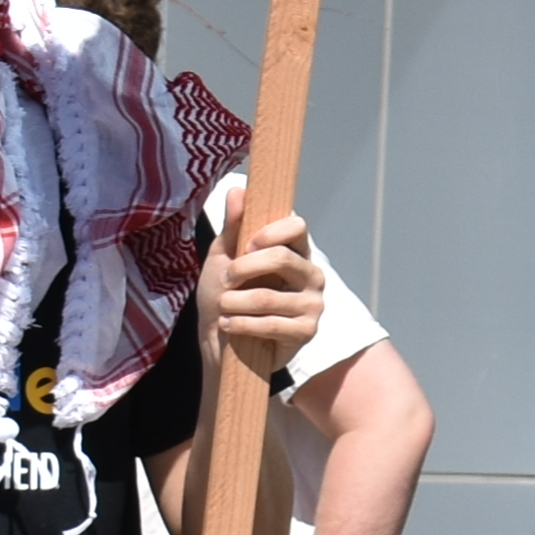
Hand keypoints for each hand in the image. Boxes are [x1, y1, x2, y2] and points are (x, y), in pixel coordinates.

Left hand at [198, 204, 325, 377]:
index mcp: (296, 252)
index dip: (271, 232)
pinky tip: (229, 325)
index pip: (298, 227)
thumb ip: (233, 227)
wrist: (221, 345)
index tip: (247, 245)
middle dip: (242, 269)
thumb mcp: (223, 259)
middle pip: (283, 258)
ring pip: (267, 296)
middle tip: (227, 279)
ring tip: (224, 307)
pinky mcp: (306, 332)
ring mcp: (313, 305)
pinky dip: (240, 324)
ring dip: (233, 302)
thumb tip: (238, 189)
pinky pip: (270, 324)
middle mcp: (312, 275)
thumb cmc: (225, 297)